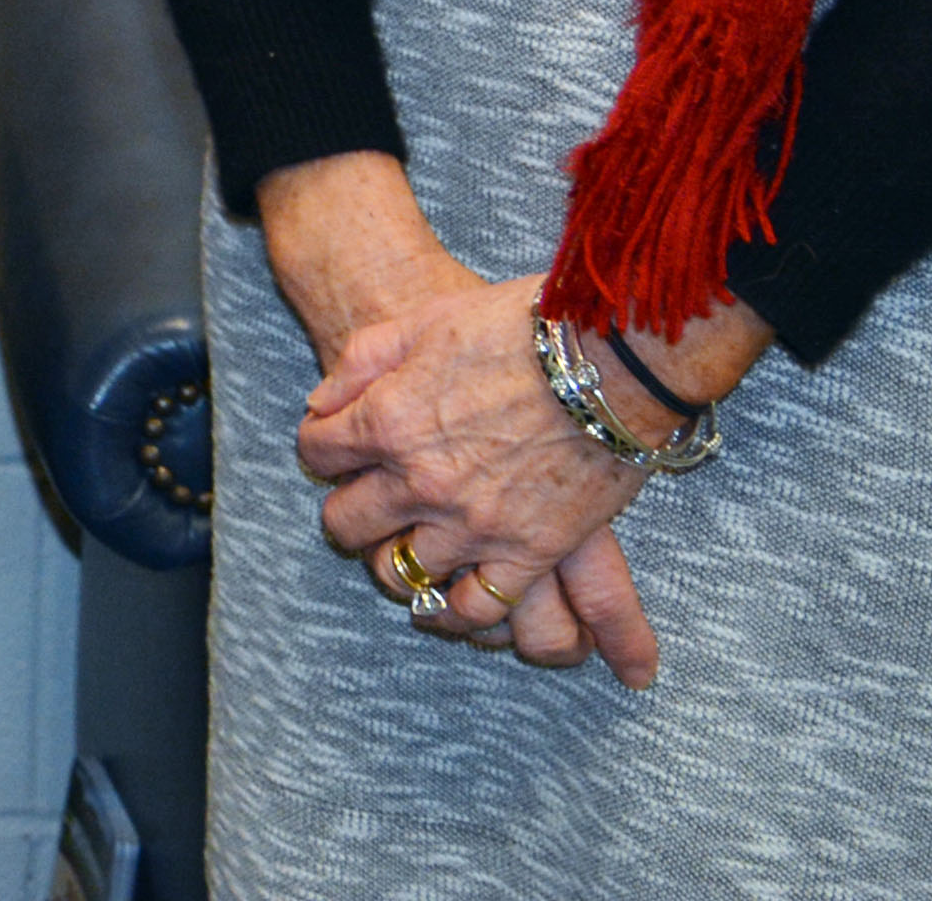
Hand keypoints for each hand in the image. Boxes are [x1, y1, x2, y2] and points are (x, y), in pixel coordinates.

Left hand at [291, 277, 660, 688]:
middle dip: (347, 510)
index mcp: (388, 421)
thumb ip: (361, 363)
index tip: (336, 447)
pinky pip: (477, 606)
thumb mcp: (424, 322)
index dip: (321, 447)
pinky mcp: (530, 553)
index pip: (316, 452)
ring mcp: (474, 524)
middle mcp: (420, 482)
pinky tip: (448, 599)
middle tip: (364, 502)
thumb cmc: (519, 328)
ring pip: (402, 571)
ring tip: (404, 548)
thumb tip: (319, 405)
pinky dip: (456, 610)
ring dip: (394, 561)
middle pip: (348, 521)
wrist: (614, 358)